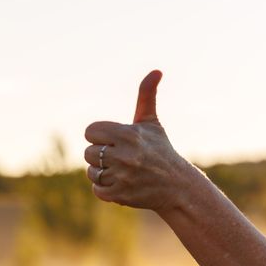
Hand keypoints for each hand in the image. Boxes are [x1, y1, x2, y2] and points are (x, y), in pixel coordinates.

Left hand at [83, 70, 200, 211]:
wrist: (177, 185)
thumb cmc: (161, 151)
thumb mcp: (152, 123)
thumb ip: (147, 96)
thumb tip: (156, 71)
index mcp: (128, 134)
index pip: (90, 132)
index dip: (99, 136)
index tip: (113, 141)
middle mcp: (125, 155)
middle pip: (89, 152)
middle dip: (102, 155)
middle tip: (121, 158)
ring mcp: (122, 176)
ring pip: (92, 171)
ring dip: (103, 172)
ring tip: (122, 172)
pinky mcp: (120, 195)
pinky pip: (97, 189)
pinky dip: (105, 189)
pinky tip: (121, 184)